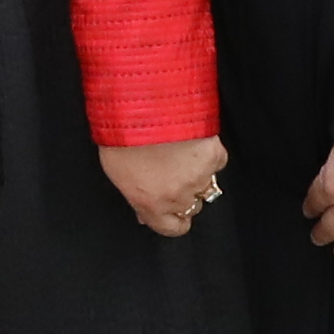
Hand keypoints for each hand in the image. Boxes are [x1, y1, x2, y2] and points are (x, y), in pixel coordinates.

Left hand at [104, 136, 231, 239]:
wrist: (142, 104)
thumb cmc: (123, 134)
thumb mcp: (117, 172)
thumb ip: (135, 196)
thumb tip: (143, 213)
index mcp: (152, 204)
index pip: (172, 228)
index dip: (174, 220)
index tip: (173, 214)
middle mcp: (178, 196)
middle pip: (190, 206)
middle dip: (182, 194)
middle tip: (171, 173)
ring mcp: (200, 177)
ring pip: (206, 186)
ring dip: (196, 175)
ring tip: (180, 154)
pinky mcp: (214, 156)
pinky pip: (217, 163)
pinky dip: (209, 156)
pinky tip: (193, 143)